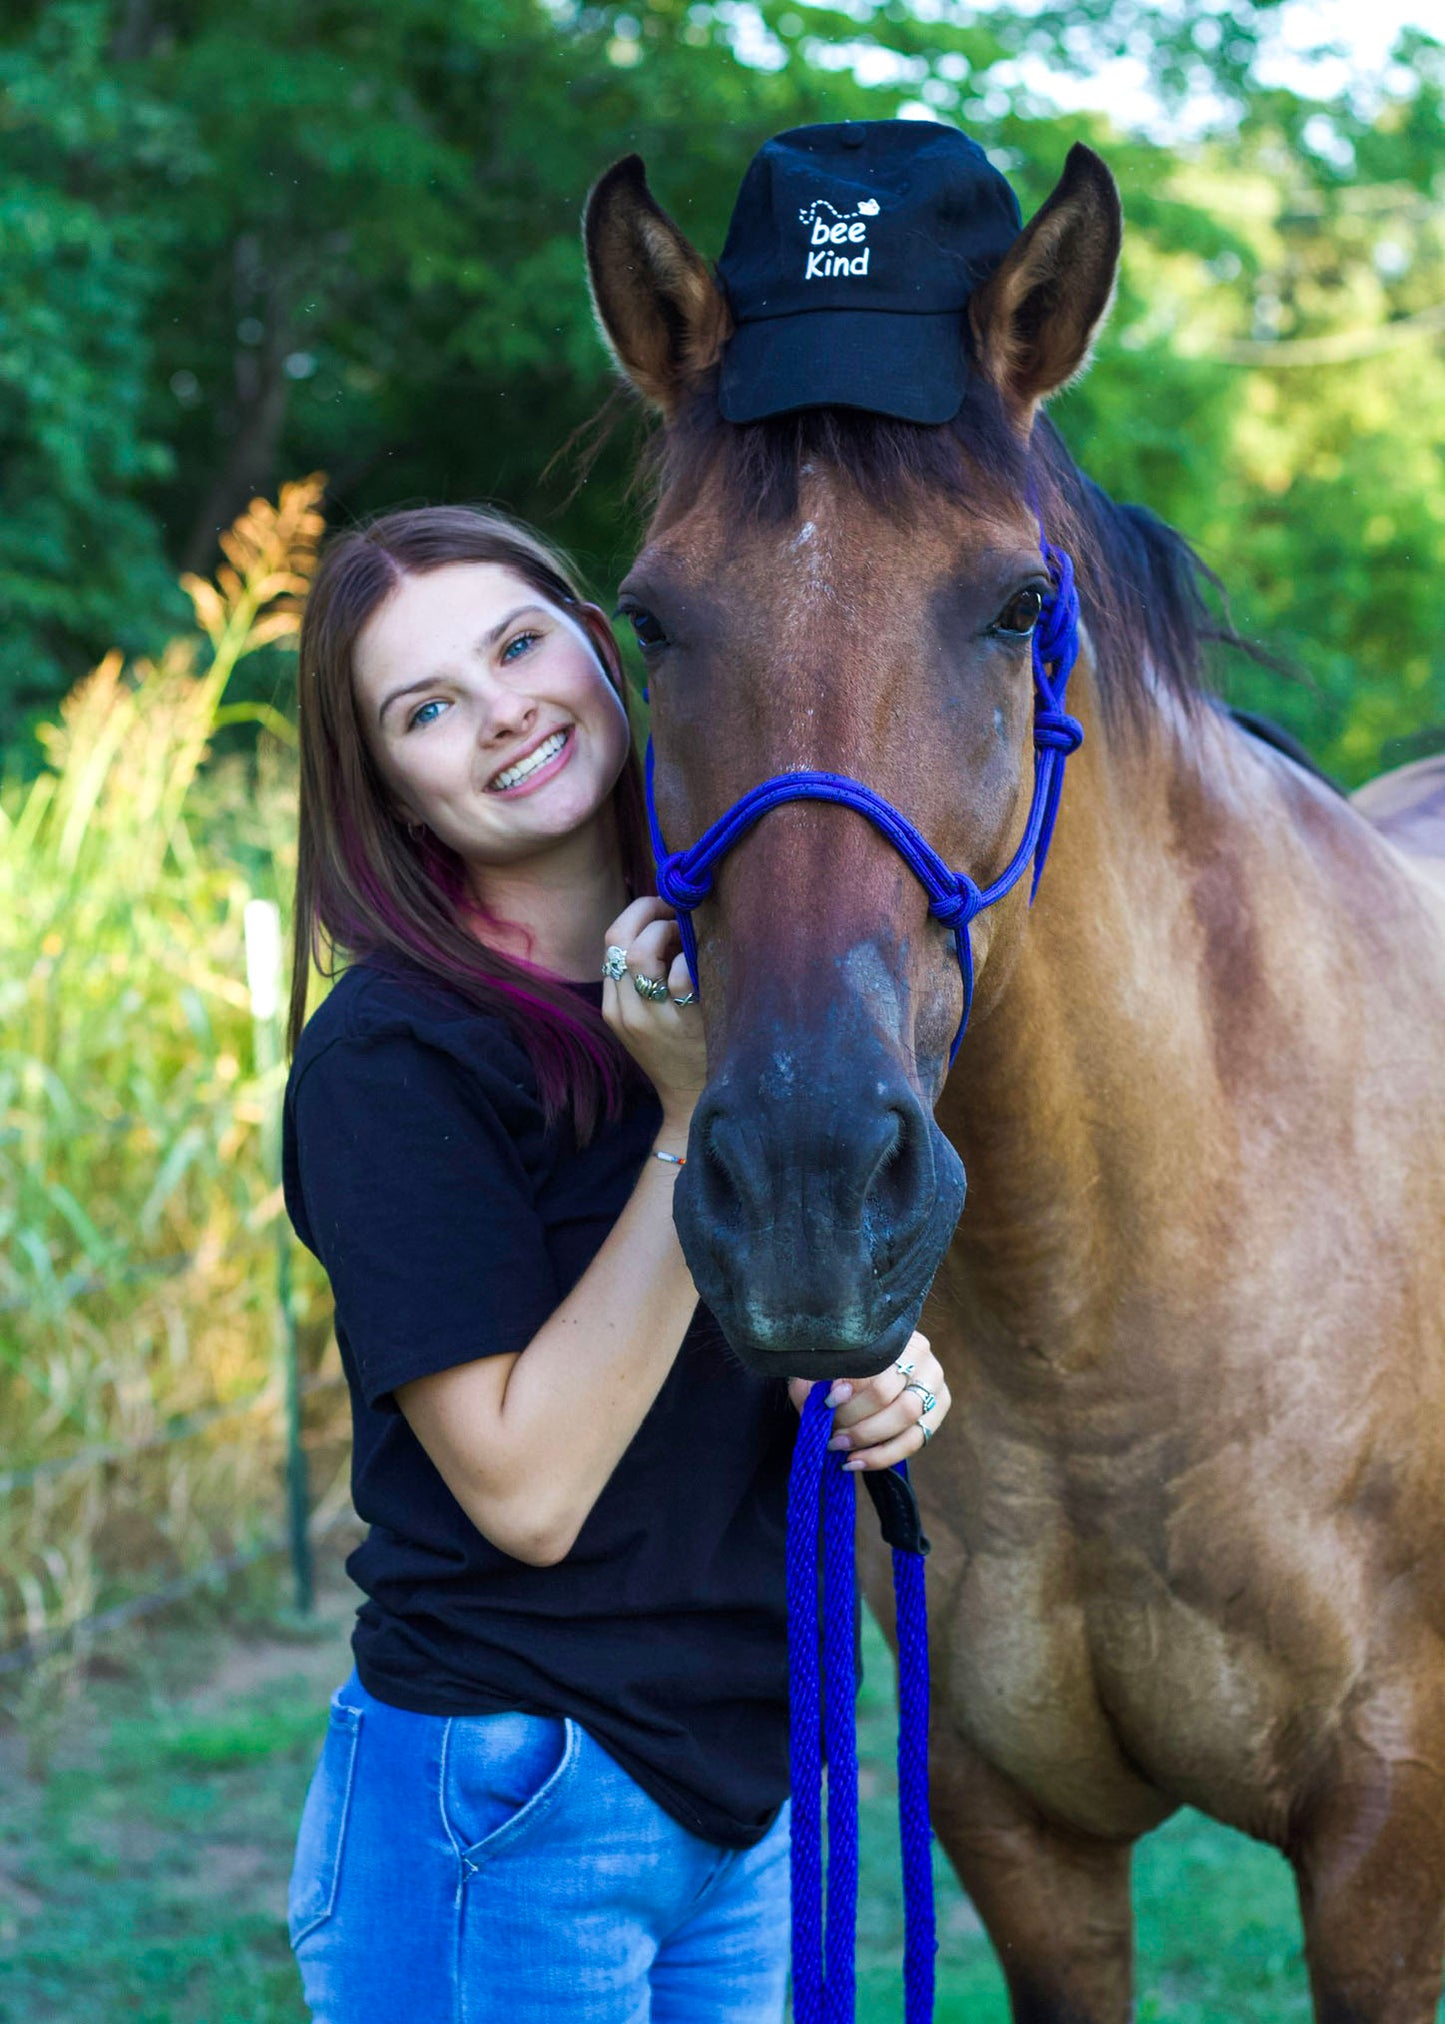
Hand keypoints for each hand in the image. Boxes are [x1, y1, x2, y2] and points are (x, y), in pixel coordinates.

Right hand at [600, 896, 706, 1124]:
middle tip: (678, 914)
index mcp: (613, 1004)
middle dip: (650, 914)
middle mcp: (624, 1009)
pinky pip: (679, 976)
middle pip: (619, 940)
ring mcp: (649, 1018)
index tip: (664, 906)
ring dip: (668, 933)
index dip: (638, 913)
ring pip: (639, 954)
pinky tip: (702, 966)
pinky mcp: (679, 1026)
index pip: (610, 939)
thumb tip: (666, 921)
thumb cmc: (677, 1050)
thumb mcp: (647, 1016)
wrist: (693, 1099)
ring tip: (688, 939)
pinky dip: (691, 960)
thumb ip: (646, 976)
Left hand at [787, 1331, 949, 1468]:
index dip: (849, 1390)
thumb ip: (814, 1381)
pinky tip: (856, 1461)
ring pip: (908, 1418)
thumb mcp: (821, 1366)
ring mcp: (934, 1381)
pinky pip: (916, 1439)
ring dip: (868, 1438)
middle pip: (889, 1394)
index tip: (826, 1404)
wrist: (866, 1366)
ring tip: (840, 1446)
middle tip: (830, 1432)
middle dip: (855, 1420)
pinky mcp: (940, 1406)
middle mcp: (920, 1355)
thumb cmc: (840, 1365)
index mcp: (891, 1336)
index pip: (873, 1368)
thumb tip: (823, 1401)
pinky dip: (883, 1456)